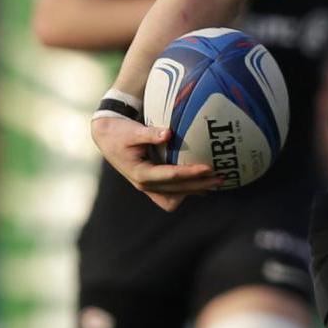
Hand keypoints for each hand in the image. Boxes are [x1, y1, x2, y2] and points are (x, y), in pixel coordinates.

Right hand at [90, 112, 217, 211]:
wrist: (106, 138)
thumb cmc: (119, 132)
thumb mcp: (132, 130)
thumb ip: (150, 133)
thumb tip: (168, 133)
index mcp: (140, 173)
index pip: (170, 176)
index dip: (190, 173)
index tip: (208, 168)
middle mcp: (144, 185)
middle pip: (177, 191)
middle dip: (199, 185)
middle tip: (221, 177)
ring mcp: (148, 188)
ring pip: (175, 197)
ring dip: (195, 191)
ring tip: (216, 183)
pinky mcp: (151, 185)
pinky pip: (172, 195)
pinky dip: (187, 190)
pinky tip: (203, 184)